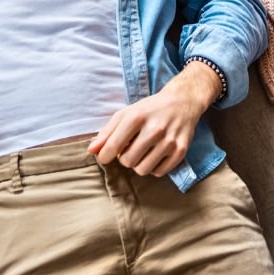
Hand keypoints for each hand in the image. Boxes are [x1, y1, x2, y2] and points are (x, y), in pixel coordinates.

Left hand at [88, 60, 220, 176]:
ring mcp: (169, 140)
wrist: (182, 101)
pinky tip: (156, 154)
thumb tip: (91, 150)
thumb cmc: (150, 109)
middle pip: (127, 161)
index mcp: (137, 116)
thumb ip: (107, 132)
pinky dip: (154, 167)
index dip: (104, 156)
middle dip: (124, 158)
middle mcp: (154, 128)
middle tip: (130, 148)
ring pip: (143, 169)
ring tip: (143, 152)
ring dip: (139, 164)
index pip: (114, 146)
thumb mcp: (127, 113)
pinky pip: (159, 173)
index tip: (105, 157)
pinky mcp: (181, 150)